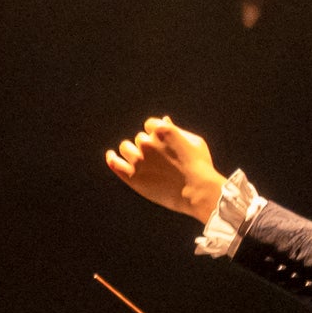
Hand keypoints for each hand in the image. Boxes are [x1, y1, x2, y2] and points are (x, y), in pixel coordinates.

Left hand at [103, 118, 227, 223]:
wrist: (198, 192)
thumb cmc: (200, 166)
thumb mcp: (194, 141)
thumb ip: (175, 129)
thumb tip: (163, 119)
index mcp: (162, 130)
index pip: (149, 124)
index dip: (155, 133)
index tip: (161, 142)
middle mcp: (147, 143)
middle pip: (140, 138)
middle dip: (148, 145)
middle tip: (160, 159)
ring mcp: (139, 160)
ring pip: (126, 148)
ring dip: (131, 151)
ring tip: (140, 160)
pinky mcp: (133, 177)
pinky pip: (115, 164)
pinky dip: (112, 159)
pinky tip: (111, 156)